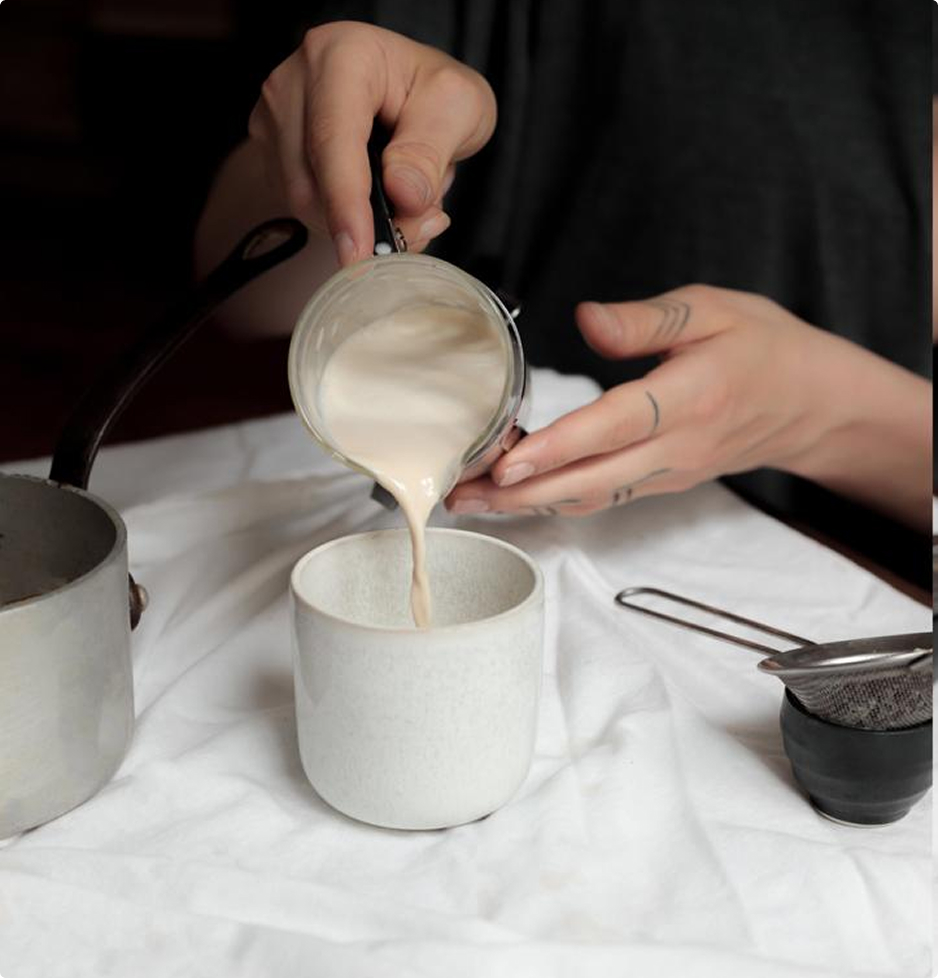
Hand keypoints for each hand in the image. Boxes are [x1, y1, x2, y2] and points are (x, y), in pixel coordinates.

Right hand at [247, 21, 496, 263]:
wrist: (409, 92)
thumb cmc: (434, 93)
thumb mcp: (460, 108)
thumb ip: (431, 151)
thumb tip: (403, 195)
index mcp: (341, 56)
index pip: (334, 140)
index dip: (346, 202)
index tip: (359, 251)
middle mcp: (294, 83)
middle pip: (313, 182)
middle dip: (367, 222)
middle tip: (422, 222)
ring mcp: (275, 119)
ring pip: (305, 204)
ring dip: (361, 223)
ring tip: (407, 200)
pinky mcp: (272, 152)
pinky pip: (303, 207)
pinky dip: (346, 220)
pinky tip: (377, 201)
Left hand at [447, 285, 870, 516]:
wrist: (810, 403)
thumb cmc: (763, 346)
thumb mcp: (713, 308)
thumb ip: (647, 318)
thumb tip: (586, 319)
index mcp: (691, 395)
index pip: (615, 426)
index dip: (558, 447)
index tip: (506, 461)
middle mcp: (678, 446)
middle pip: (590, 479)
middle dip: (520, 492)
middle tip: (458, 493)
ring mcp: (669, 472)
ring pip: (591, 497)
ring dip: (528, 504)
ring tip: (471, 499)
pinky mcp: (663, 482)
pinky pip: (603, 497)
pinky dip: (556, 500)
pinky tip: (517, 494)